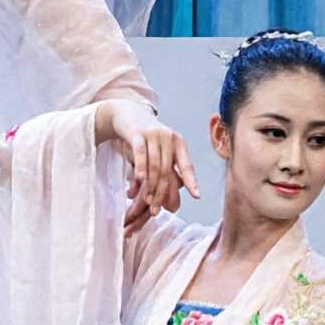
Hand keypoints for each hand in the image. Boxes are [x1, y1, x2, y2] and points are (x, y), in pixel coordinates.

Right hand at [98, 101, 200, 233]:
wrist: (128, 114)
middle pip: (167, 170)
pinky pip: (140, 153)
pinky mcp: (137, 133)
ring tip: (146, 200)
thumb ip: (166, 171)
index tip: (197, 196)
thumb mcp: (159, 151)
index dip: (192, 181)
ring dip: (150, 185)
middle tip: (156, 209)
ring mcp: (153, 134)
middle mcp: (169, 138)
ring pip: (154, 165)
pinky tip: (139, 179)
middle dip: (161, 192)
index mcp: (179, 143)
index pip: (187, 165)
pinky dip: (140, 167)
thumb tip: (171, 201)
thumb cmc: (145, 138)